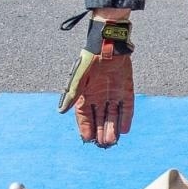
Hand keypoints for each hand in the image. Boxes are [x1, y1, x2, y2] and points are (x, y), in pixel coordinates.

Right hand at [59, 16, 134, 146]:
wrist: (108, 44)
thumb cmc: (90, 59)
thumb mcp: (78, 78)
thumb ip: (72, 95)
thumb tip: (61, 111)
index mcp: (86, 95)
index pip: (84, 116)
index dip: (85, 127)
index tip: (87, 139)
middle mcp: (99, 97)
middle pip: (100, 118)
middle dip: (101, 131)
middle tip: (103, 144)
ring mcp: (113, 94)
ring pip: (112, 115)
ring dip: (112, 128)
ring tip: (112, 141)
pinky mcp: (126, 90)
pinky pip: (126, 108)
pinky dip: (125, 118)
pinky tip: (125, 130)